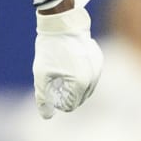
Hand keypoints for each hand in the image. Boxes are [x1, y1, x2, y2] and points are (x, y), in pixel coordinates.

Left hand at [33, 0, 102, 119]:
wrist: (62, 24)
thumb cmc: (49, 49)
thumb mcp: (41, 75)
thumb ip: (43, 98)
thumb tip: (46, 116)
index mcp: (79, 84)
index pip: (70, 106)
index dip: (57, 102)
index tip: (49, 88)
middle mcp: (92, 78)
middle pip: (79, 99)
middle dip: (66, 94)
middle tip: (54, 81)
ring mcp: (98, 68)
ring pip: (87, 88)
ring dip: (74, 87)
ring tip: (61, 74)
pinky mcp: (99, 60)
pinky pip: (91, 76)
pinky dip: (81, 76)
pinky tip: (70, 66)